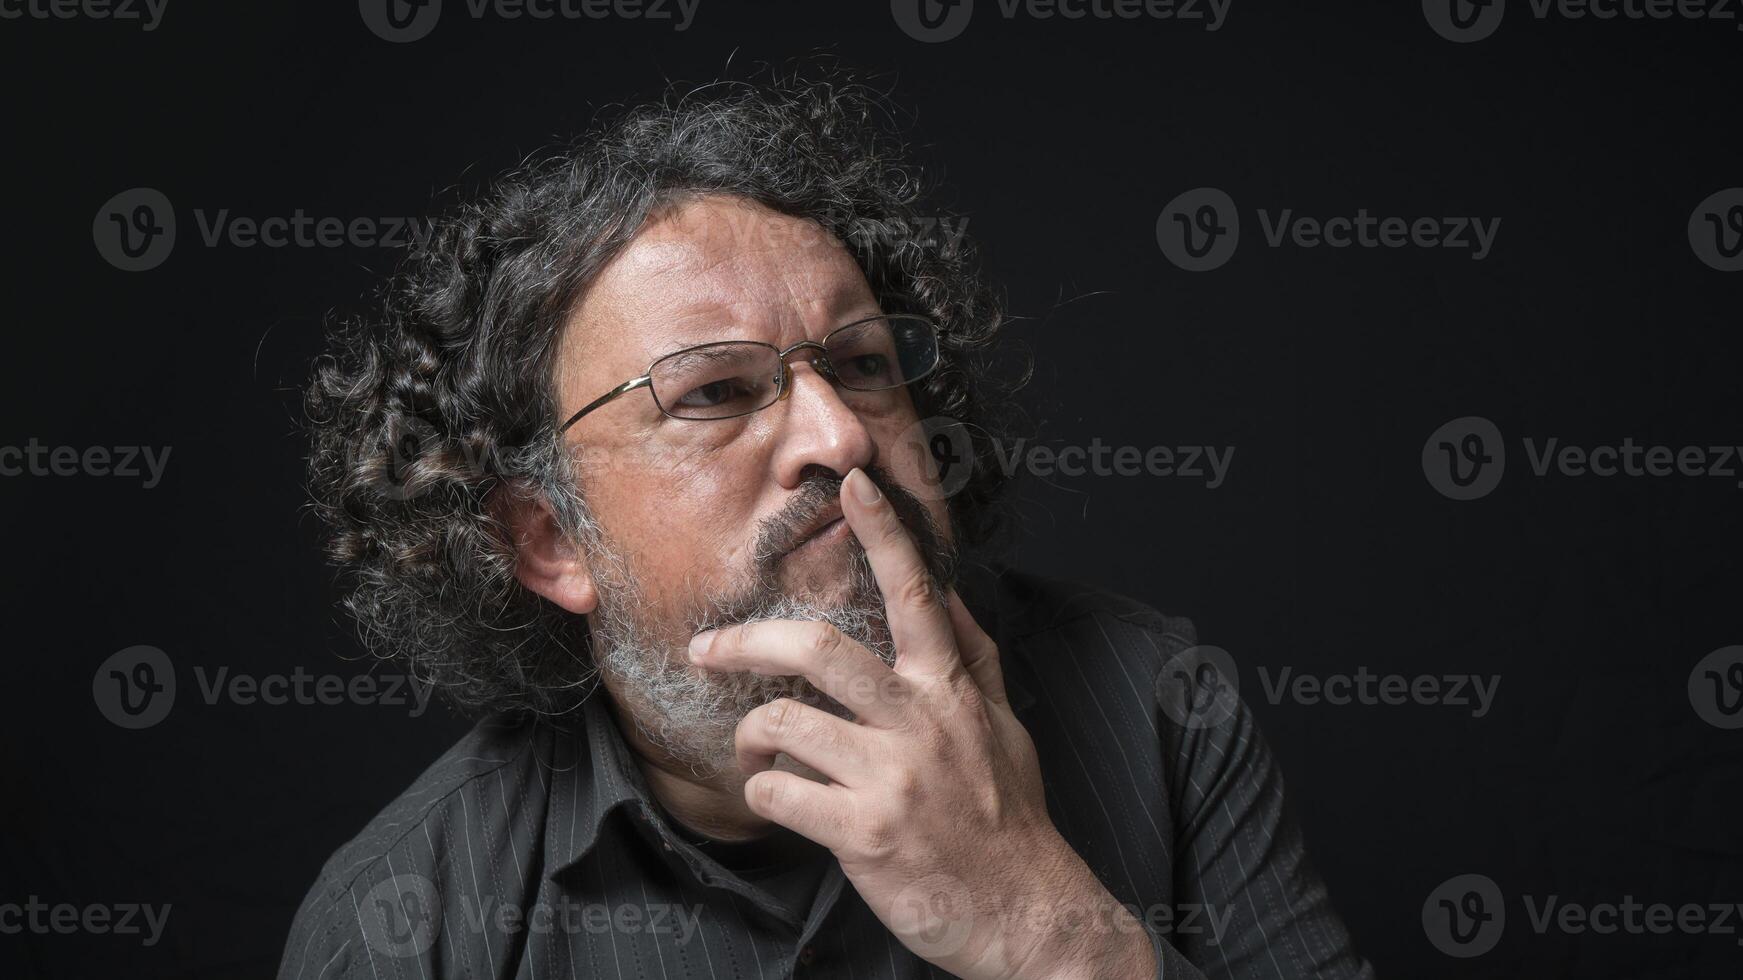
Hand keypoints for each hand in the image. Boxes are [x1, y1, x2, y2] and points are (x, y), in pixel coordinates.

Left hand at [689, 467, 1155, 978]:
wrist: (1027, 913)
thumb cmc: (1008, 819)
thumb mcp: (1004, 728)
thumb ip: (973, 661)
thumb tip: (952, 598)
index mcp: (951, 690)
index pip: (918, 594)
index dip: (884, 534)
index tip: (854, 483)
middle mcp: (922, 722)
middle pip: (818, 649)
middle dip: (746, 640)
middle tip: (705, 647)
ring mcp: (893, 777)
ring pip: (782, 725)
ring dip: (751, 740)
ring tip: (757, 755)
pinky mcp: (865, 833)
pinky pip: (778, 794)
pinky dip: (763, 795)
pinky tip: (779, 802)